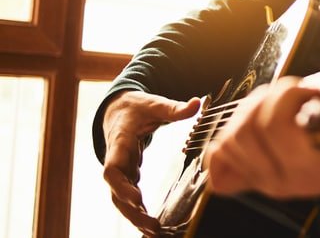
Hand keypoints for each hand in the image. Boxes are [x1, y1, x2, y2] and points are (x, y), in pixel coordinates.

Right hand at [102, 90, 200, 235]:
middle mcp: (116, 159)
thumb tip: (198, 103)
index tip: (136, 198)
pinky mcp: (128, 174)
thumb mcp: (154, 104)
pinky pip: (129, 197)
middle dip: (130, 210)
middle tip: (150, 225)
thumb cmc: (136, 107)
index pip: (112, 168)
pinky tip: (152, 225)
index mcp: (120, 142)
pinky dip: (138, 211)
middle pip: (115, 191)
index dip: (121, 186)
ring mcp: (121, 169)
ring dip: (134, 216)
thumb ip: (174, 108)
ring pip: (120, 198)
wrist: (118, 109)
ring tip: (154, 231)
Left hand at [203, 77, 319, 198]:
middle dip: (268, 97)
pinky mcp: (251, 176)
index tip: (313, 90)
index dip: (289, 96)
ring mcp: (263, 182)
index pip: (274, 127)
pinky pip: (217, 162)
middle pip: (246, 130)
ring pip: (229, 137)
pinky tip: (252, 124)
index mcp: (310, 172)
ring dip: (250, 108)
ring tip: (278, 103)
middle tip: (295, 92)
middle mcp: (282, 182)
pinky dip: (225, 138)